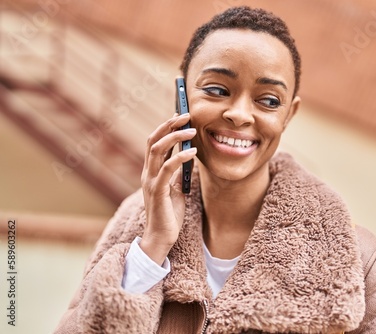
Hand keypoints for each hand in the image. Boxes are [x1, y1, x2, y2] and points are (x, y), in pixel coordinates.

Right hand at [139, 113, 196, 264]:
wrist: (162, 237)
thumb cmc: (169, 214)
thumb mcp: (175, 188)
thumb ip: (177, 172)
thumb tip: (188, 155)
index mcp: (151, 171)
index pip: (155, 142)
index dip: (166, 126)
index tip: (179, 114)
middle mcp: (147, 173)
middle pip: (153, 140)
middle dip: (169, 124)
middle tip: (185, 113)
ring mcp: (150, 181)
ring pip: (157, 149)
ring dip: (175, 136)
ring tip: (192, 129)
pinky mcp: (157, 191)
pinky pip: (167, 169)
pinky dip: (180, 157)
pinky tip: (193, 151)